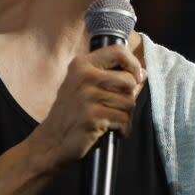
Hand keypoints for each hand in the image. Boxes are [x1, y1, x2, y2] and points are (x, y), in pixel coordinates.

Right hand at [28, 45, 144, 170]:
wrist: (51, 142)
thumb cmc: (72, 114)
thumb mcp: (85, 87)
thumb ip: (111, 77)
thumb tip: (143, 73)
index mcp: (82, 64)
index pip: (119, 52)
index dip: (134, 64)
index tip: (137, 77)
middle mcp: (84, 76)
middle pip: (129, 80)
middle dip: (130, 97)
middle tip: (118, 108)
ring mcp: (87, 96)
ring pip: (129, 102)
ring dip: (126, 115)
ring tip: (112, 120)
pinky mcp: (92, 116)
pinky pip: (123, 119)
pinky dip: (123, 128)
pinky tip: (112, 130)